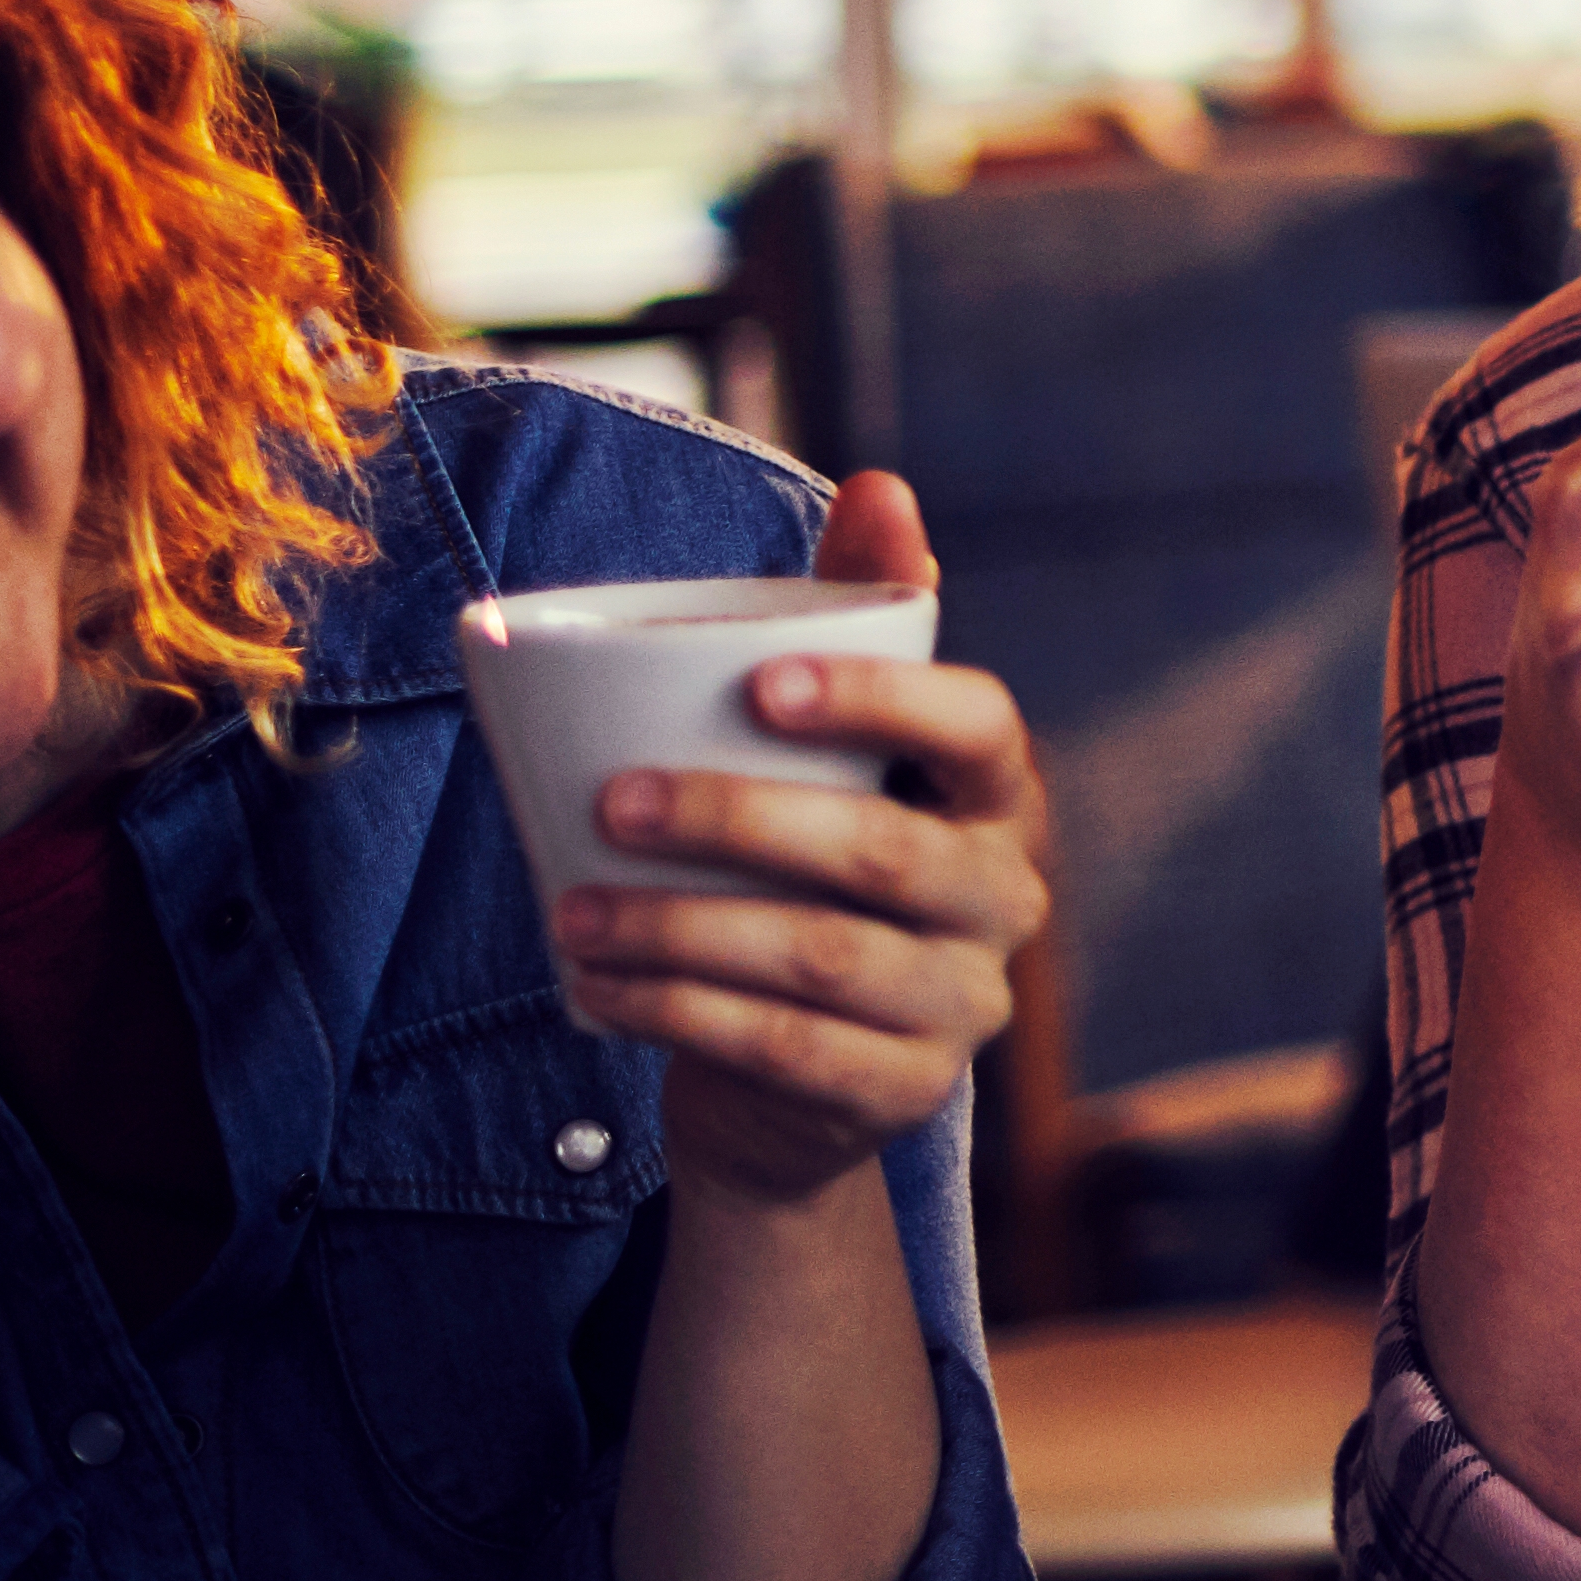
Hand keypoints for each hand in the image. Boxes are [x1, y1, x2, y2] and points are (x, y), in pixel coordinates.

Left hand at [554, 471, 1054, 1210]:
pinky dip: (675, 1013)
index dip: (886, 702)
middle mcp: (1007, 901)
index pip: (983, 729)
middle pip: (885, 856)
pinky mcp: (900, 1096)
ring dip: (681, 928)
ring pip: (821, 960)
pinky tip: (597, 988)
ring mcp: (963, 1006)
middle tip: (615, 800)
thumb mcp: (837, 750)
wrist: (804, 1077)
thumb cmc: (815, 864)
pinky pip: (781, 1051)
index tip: (764, 682)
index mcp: (1001, 798)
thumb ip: (861, 618)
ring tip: (573, 910)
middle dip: (740, 819)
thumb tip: (882, 483)